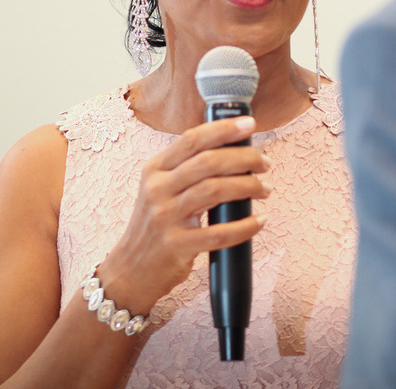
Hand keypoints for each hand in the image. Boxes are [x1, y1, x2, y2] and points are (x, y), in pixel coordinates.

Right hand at [97, 116, 271, 315]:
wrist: (129, 270)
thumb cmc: (154, 225)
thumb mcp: (159, 189)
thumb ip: (186, 169)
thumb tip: (233, 149)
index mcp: (154, 169)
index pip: (192, 139)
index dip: (223, 129)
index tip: (250, 125)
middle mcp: (157, 189)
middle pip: (208, 162)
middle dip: (244, 159)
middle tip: (265, 163)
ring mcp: (165, 217)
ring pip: (215, 191)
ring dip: (248, 187)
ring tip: (265, 189)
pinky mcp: (177, 245)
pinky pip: (219, 233)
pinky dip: (245, 226)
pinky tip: (259, 221)